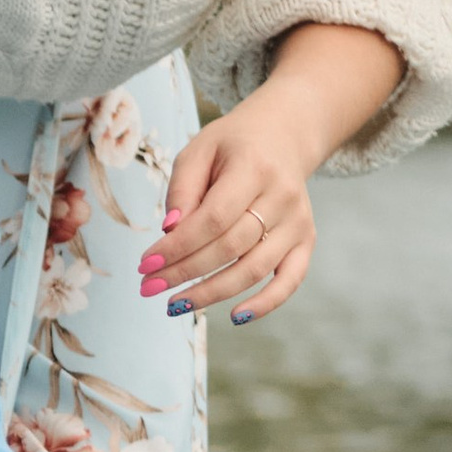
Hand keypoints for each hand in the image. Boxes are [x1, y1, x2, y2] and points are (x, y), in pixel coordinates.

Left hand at [142, 96, 316, 322]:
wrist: (283, 136)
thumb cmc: (231, 146)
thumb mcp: (199, 151)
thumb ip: (183, 189)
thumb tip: (169, 232)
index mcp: (254, 168)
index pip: (212, 218)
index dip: (178, 246)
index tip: (146, 264)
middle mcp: (282, 197)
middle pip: (229, 247)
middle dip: (184, 272)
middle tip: (149, 287)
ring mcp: (298, 222)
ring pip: (253, 269)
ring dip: (211, 293)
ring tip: (174, 304)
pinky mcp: (306, 240)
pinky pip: (290, 280)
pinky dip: (266, 303)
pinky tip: (235, 316)